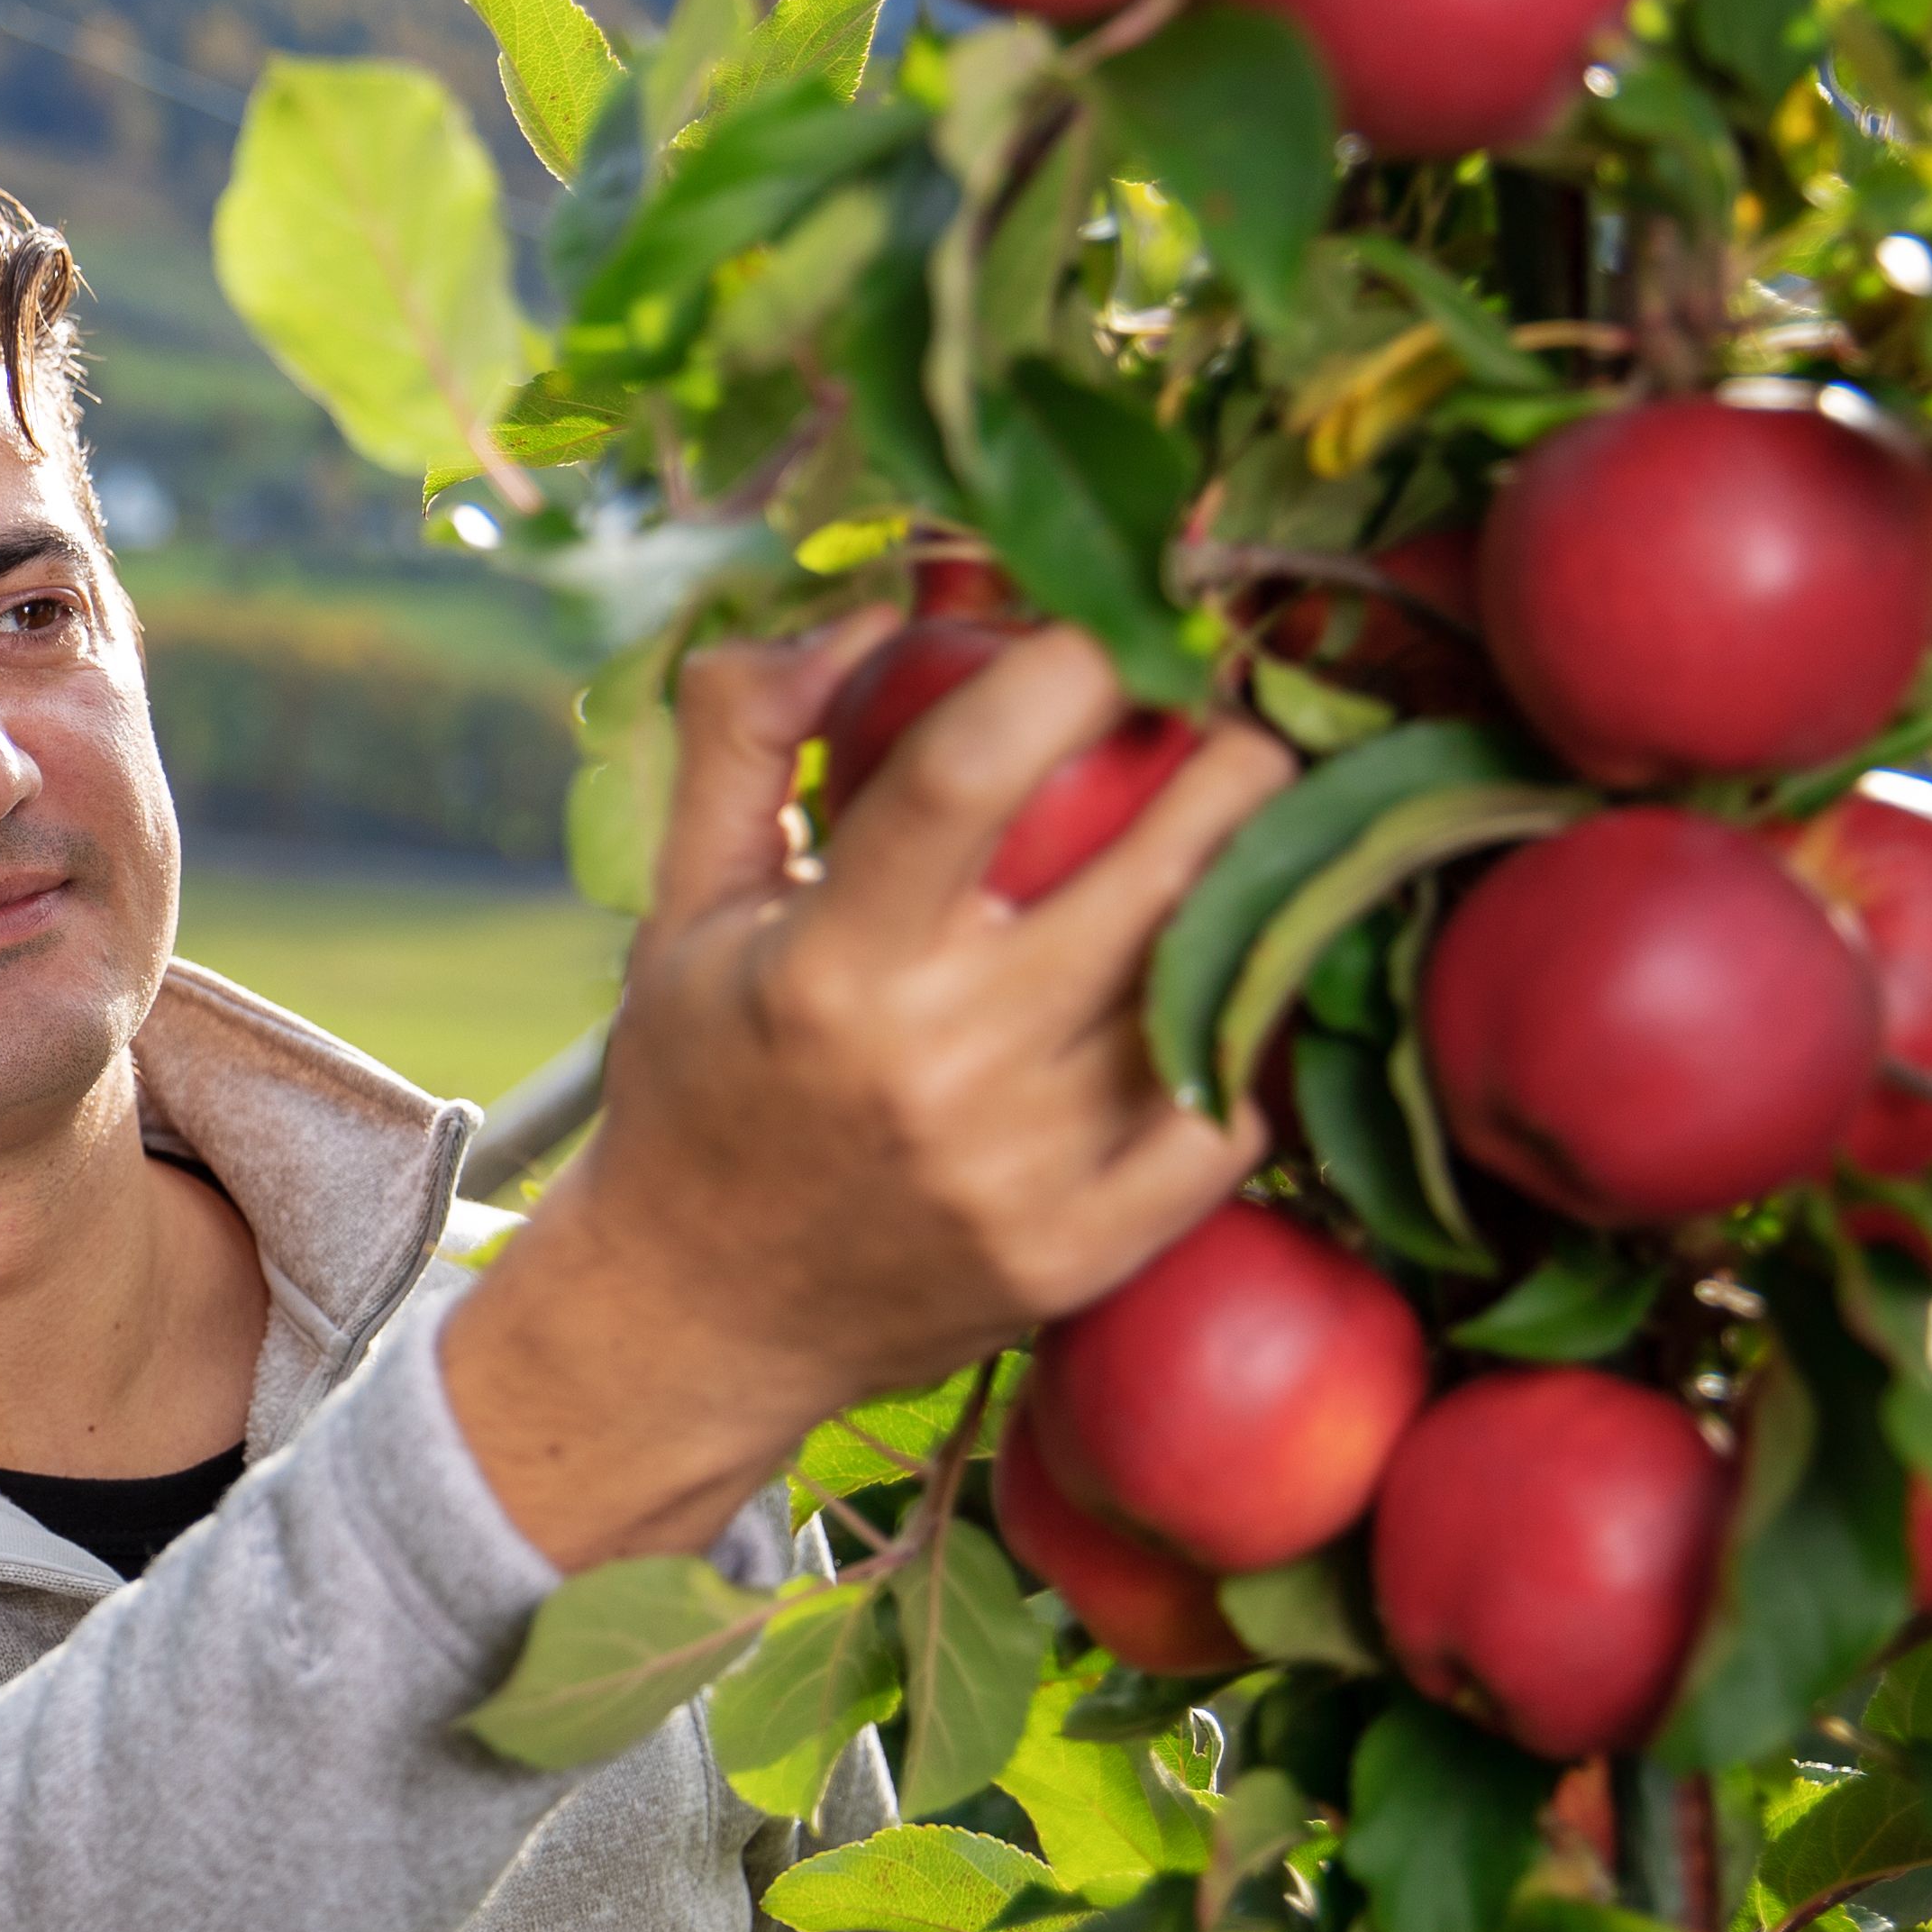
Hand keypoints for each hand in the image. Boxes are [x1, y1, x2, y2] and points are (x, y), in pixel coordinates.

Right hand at [440, 611, 1292, 1570]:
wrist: (696, 1316)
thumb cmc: (699, 1086)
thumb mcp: (685, 908)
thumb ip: (745, 740)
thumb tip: (860, 615)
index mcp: (826, 969)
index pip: (963, 773)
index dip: (1064, 670)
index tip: (1111, 631)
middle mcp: (935, 1068)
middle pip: (1151, 870)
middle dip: (1230, 764)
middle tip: (1234, 730)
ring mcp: (1022, 1172)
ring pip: (1207, 988)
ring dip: (1246, 896)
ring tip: (1236, 849)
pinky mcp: (1082, 1253)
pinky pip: (1226, 1115)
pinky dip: (1231, 1046)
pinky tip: (1201, 1001)